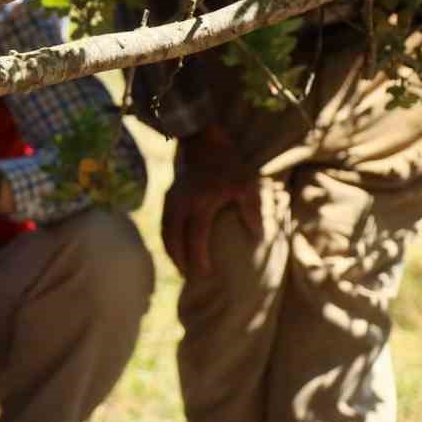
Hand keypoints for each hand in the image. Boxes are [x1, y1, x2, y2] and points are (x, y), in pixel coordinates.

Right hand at [162, 127, 261, 276]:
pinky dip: (167, 238)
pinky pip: (163, 223)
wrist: (204, 145)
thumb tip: (258, 235)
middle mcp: (181, 205)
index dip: (198, 257)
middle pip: (173, 239)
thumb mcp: (245, 185)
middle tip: (187, 276)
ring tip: (179, 266)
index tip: (205, 273)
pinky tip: (174, 247)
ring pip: (165, 232)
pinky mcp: (168, 198)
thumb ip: (251, 210)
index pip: (195, 237)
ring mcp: (171, 201)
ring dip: (170, 250)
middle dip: (178, 259)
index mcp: (200, 204)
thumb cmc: (228, 167)